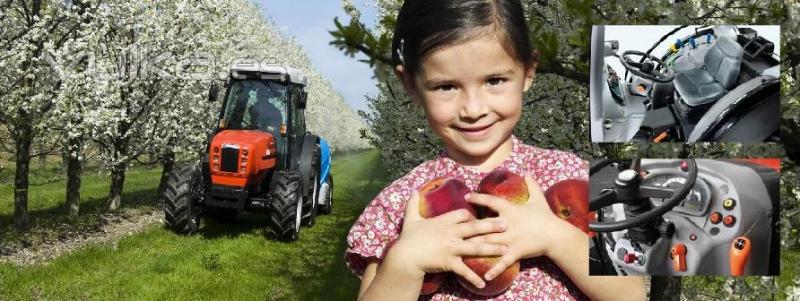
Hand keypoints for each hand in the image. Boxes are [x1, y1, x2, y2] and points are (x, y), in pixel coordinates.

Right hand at [386, 191, 508, 288]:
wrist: (405, 257)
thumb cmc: (408, 238)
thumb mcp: (410, 219)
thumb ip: (413, 204)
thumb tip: (413, 191)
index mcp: (444, 221)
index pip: (463, 214)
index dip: (472, 215)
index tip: (479, 217)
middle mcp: (451, 233)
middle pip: (475, 227)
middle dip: (491, 226)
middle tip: (506, 224)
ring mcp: (451, 248)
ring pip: (475, 248)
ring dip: (491, 249)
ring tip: (504, 250)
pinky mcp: (449, 262)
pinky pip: (464, 271)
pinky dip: (473, 277)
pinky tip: (483, 283)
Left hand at [465, 175, 582, 280]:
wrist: (556, 235)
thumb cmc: (545, 216)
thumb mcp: (538, 198)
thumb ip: (531, 185)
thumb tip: (527, 173)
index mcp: (510, 210)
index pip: (491, 201)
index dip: (478, 198)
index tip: (467, 197)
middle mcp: (507, 224)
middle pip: (484, 225)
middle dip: (469, 228)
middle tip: (455, 229)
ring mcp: (510, 239)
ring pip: (489, 243)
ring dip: (475, 246)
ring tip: (461, 250)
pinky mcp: (516, 252)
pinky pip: (503, 262)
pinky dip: (495, 269)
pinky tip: (485, 276)